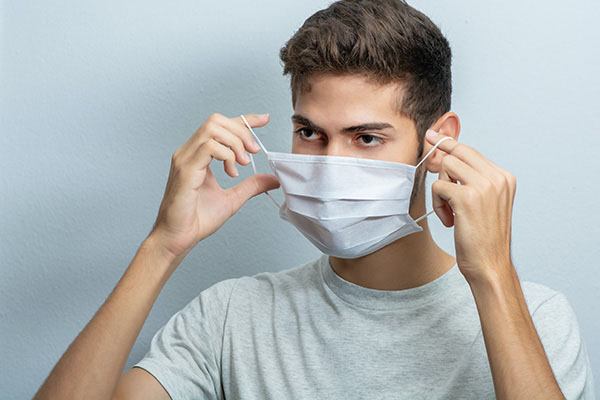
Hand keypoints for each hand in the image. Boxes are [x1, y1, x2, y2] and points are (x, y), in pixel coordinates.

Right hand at [149, 113, 279, 260]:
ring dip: (235, 142)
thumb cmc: (197, 220)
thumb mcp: (233, 198)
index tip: (264, 120)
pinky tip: (232, 172)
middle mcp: (189, 152)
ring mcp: (185, 158)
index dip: (244, 119)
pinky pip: (208, 147)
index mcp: (197, 155)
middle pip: (216, 121)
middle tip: (253, 152)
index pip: (221, 126)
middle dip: (241, 131)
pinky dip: (227, 155)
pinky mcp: (185, 169)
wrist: (179, 238)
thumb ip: (251, 185)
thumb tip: (273, 179)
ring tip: (243, 163)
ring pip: (212, 128)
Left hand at [425, 129, 516, 281]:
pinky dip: (437, 204)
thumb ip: (471, 180)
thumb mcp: (484, 203)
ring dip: (440, 191)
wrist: (490, 264)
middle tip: (436, 181)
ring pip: (446, 166)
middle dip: (441, 167)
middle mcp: (497, 177)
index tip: (433, 135)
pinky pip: (438, 186)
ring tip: (450, 212)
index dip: (450, 144)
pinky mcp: (467, 197)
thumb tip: (445, 157)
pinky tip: (449, 221)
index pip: (471, 151)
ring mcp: (484, 185)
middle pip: (457, 152)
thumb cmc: (484, 238)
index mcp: (504, 177)